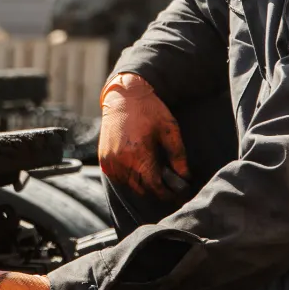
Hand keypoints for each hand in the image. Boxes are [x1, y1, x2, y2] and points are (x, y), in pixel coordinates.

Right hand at [98, 73, 189, 200]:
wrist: (123, 96)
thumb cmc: (149, 110)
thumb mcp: (169, 129)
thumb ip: (178, 155)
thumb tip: (185, 177)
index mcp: (138, 154)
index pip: (154, 186)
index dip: (168, 193)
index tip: (179, 194)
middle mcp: (121, 161)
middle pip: (142, 189)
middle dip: (156, 189)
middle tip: (170, 183)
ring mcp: (110, 161)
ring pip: (129, 185)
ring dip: (143, 184)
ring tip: (155, 172)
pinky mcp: (103, 160)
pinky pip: (118, 178)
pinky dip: (130, 177)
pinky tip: (139, 166)